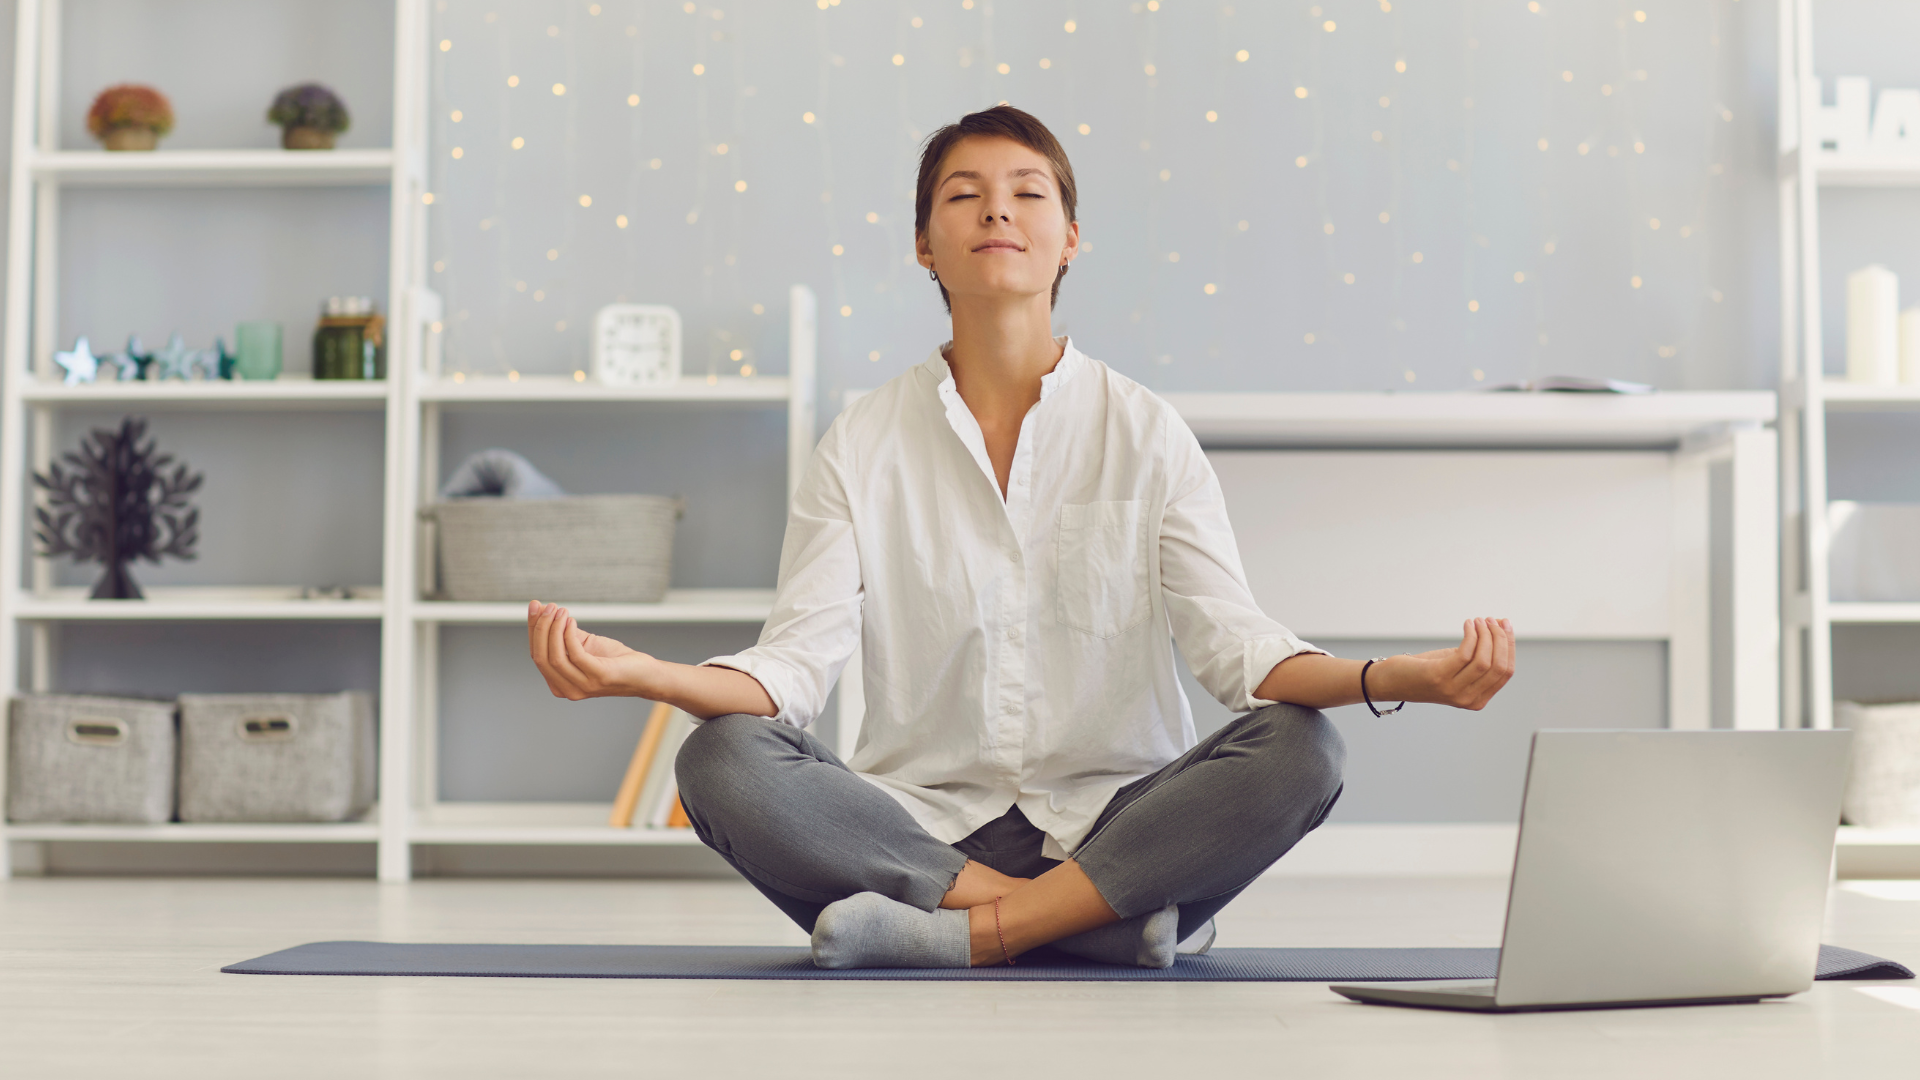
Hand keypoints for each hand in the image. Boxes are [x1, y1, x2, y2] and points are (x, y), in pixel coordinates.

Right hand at [526, 600, 657, 700]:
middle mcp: (566, 690)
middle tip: (549, 606)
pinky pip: (575, 654)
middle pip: (541, 657)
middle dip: (541, 628)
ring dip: (554, 629)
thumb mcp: (584, 644)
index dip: (533, 629)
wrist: (644, 674)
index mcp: (558, 683)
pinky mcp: (598, 677)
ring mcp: (582, 686)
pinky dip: (569, 634)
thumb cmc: (614, 660)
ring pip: (554, 656)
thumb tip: (542, 609)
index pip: (537, 655)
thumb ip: (563, 634)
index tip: (535, 606)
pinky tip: (571, 621)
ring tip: (561, 611)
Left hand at [1392, 617, 1514, 710]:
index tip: (1505, 624)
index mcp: (1478, 699)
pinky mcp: (1439, 677)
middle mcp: (1469, 699)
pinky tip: (1467, 624)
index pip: (1506, 672)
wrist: (1392, 681)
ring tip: (1478, 620)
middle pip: (1499, 666)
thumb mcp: (1458, 666)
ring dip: (1485, 635)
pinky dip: (1471, 635)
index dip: (1509, 645)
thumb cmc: (1426, 671)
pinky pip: (1465, 653)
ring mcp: (1454, 691)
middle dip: (1500, 638)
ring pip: (1484, 660)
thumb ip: (1479, 655)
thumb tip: (1501, 627)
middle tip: (1491, 620)